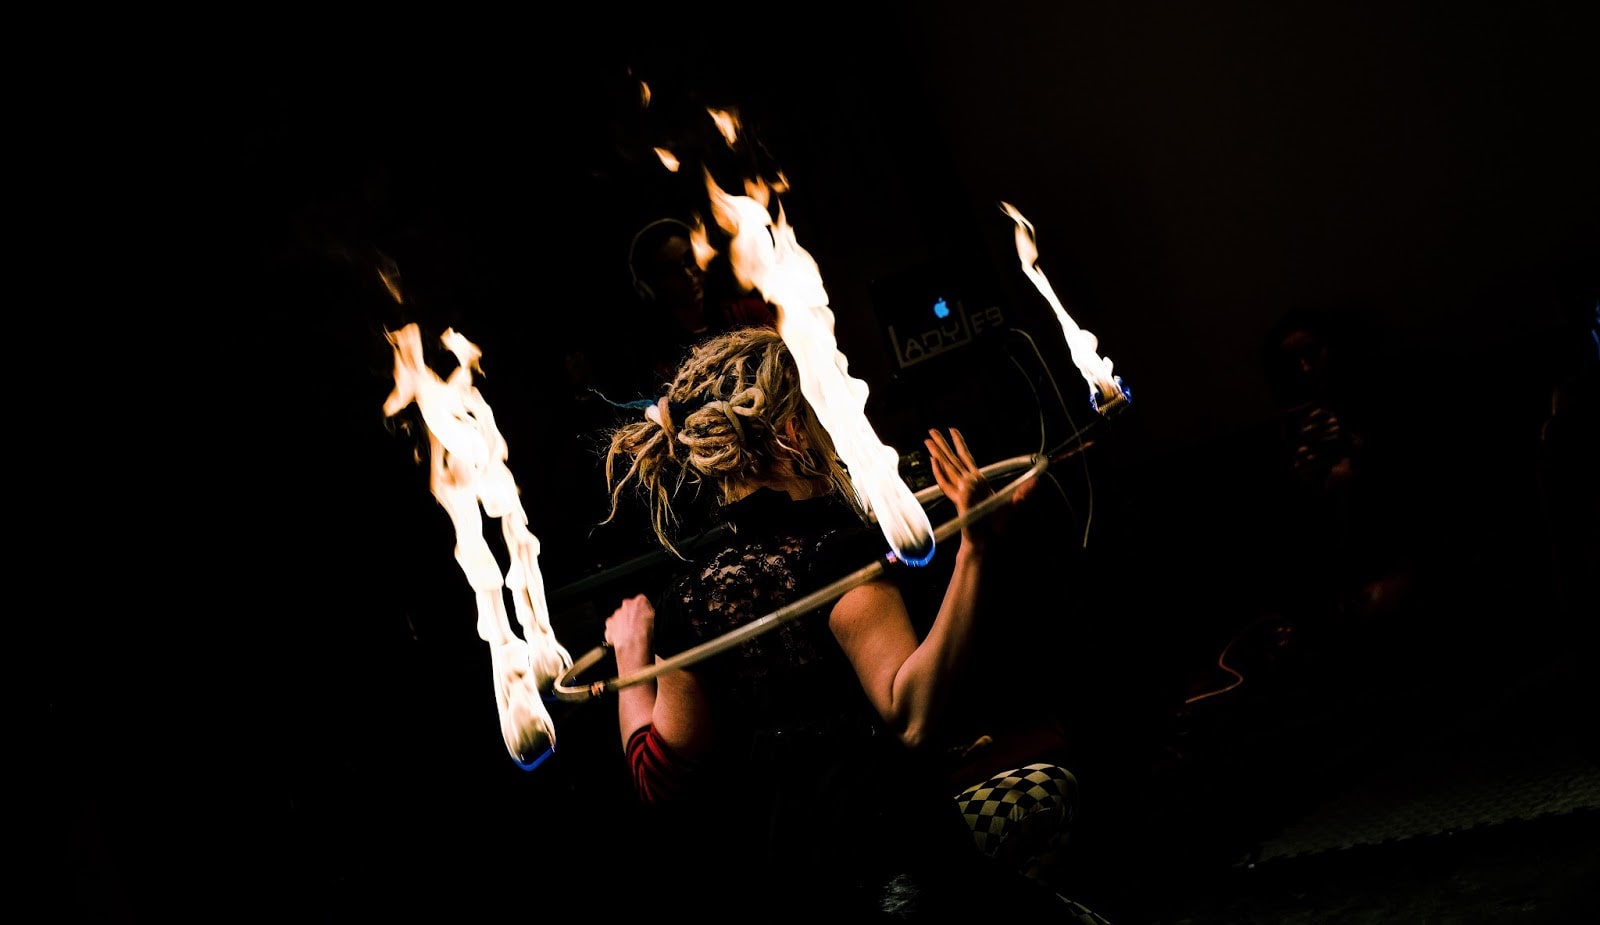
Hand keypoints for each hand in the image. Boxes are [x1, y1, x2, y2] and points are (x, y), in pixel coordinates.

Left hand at [605, 593, 655, 672]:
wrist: (633, 646)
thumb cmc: (646, 635)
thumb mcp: (655, 621)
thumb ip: (650, 613)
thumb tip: (647, 614)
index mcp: (640, 601)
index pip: (642, 602)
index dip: (643, 611)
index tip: (644, 618)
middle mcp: (627, 604)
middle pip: (629, 608)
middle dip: (631, 616)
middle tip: (636, 627)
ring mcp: (617, 614)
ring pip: (619, 617)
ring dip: (622, 624)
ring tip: (629, 636)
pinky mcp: (609, 623)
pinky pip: (612, 626)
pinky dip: (615, 631)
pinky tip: (621, 639)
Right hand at [925, 428, 1036, 548]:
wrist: (988, 543)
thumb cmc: (997, 527)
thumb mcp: (1014, 505)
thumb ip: (1024, 493)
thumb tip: (1036, 481)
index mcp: (978, 482)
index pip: (966, 458)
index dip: (959, 443)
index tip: (952, 430)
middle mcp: (967, 484)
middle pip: (953, 460)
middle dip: (943, 444)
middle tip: (932, 430)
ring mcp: (961, 492)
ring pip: (947, 467)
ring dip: (938, 454)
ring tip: (928, 441)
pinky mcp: (958, 501)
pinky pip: (946, 484)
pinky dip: (940, 472)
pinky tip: (933, 462)